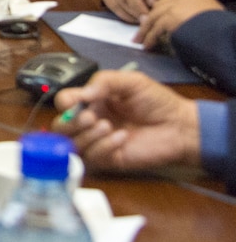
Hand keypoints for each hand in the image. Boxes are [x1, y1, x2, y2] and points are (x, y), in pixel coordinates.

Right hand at [53, 70, 200, 172]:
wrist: (180, 126)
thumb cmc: (156, 101)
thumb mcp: (131, 82)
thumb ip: (104, 81)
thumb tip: (82, 95)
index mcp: (92, 101)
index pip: (64, 102)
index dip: (65, 103)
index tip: (75, 102)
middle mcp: (90, 122)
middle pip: (60, 127)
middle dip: (70, 123)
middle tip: (90, 118)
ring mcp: (98, 142)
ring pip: (73, 145)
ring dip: (87, 135)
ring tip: (108, 126)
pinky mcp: (109, 160)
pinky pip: (93, 158)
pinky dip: (103, 147)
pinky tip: (121, 138)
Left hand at [136, 0, 222, 49]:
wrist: (226, 36)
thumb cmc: (221, 30)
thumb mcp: (209, 17)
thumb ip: (193, 14)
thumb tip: (176, 23)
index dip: (162, 9)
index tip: (154, 17)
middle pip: (160, 5)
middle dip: (150, 18)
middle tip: (143, 30)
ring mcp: (177, 5)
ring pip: (155, 16)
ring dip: (146, 30)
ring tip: (140, 41)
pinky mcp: (171, 17)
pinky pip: (155, 28)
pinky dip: (150, 38)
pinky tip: (147, 45)